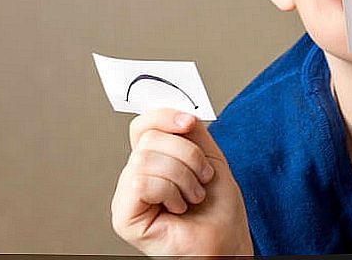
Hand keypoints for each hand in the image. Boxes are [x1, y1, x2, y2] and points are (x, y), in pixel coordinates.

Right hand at [111, 107, 252, 256]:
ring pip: (146, 159)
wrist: (227, 240)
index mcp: (153, 160)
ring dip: (183, 176)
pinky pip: (141, 183)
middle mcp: (135, 176)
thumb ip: (190, 131)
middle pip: (149, 138)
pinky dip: (170, 191)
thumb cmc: (219, 208)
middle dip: (187, 155)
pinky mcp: (123, 217)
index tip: (189, 123)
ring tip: (193, 195)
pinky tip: (178, 207)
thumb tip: (177, 110)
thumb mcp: (209, 156)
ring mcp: (126, 197)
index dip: (164, 116)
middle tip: (202, 177)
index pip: (143, 125)